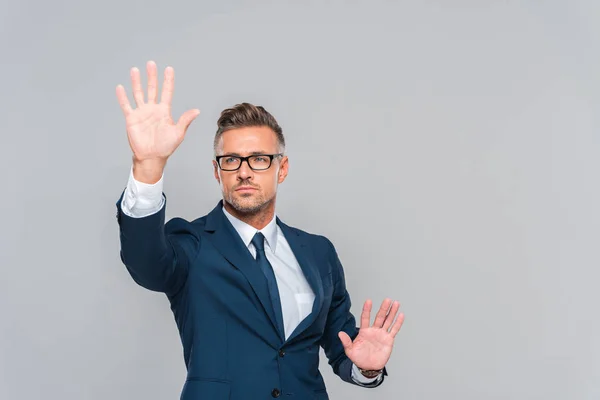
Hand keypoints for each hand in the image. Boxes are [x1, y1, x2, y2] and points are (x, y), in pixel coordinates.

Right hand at [115, 61, 199, 176]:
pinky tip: (120, 87)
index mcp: (164, 111)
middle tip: (151, 63)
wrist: (152, 157)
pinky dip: (122, 97)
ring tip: (135, 70)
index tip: (169, 68)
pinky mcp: (131, 119)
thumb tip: (197, 110)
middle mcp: (152, 109)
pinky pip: (126, 105)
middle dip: (152, 76)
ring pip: (138, 93)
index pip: (166, 92)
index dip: (168, 81)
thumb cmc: (166, 147)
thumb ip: (185, 120)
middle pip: (152, 89)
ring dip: (137, 82)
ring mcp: (141, 113)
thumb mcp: (178, 133)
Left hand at [338, 298, 403, 370]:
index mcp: (364, 331)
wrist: (368, 367)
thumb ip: (346, 341)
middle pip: (379, 317)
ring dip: (392, 312)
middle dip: (383, 308)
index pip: (366, 318)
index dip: (367, 310)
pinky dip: (398, 323)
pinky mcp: (388, 340)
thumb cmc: (359, 358)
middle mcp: (374, 330)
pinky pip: (394, 330)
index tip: (369, 301)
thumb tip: (340, 333)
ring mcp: (382, 334)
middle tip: (387, 300)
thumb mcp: (350, 350)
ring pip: (388, 321)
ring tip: (396, 303)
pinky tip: (401, 315)